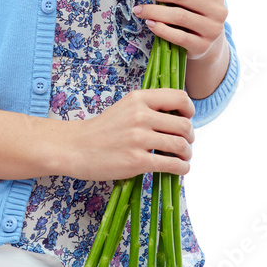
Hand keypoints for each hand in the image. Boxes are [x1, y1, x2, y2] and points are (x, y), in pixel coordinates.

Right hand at [67, 87, 195, 180]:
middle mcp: (140, 115)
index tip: (187, 118)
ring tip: (182, 158)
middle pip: (184, 125)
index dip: (190, 109)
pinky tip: (178, 169)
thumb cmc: (102, 129)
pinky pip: (172, 165)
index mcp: (138, 98)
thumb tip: (179, 117)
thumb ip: (149, 108)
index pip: (179, 97)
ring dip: (187, 154)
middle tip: (185, 143)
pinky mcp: (137, 161)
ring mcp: (139, 138)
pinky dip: (181, 168)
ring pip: (181, 146)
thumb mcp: (125, 107)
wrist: (76, 147)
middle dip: (190, 137)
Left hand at [122, 0, 227, 61]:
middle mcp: (218, 8)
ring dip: (154, 11)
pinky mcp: (203, 46)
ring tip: (137, 9)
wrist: (205, 44)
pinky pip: (179, 37)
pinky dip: (161, 29)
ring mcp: (212, 29)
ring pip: (179, 16)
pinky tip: (149, 23)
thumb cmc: (190, 13)